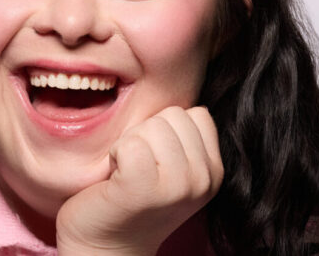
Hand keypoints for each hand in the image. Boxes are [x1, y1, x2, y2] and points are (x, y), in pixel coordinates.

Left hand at [55, 106, 223, 255]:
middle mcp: (203, 180)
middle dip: (147, 133)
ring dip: (129, 144)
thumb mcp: (171, 166)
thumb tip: (183, 80)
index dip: (165, 129)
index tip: (153, 160)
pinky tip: (115, 177)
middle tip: (136, 168)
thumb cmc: (130, 198)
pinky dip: (115, 153)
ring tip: (126, 173)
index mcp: (214, 171)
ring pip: (152, 125)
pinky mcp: (143, 188)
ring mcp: (177, 186)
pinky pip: (130, 142)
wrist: (105, 245)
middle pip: (173, 115)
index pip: (195, 113)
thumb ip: (183, 137)